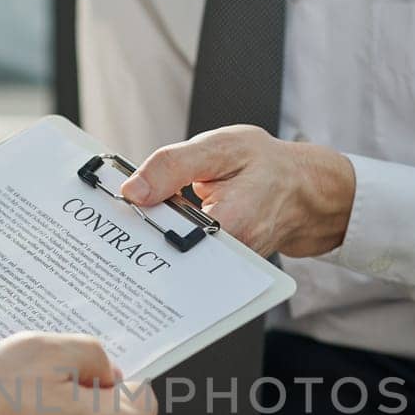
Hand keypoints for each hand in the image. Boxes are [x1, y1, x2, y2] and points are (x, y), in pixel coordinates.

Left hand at [120, 125, 355, 257]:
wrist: (304, 190)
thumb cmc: (268, 166)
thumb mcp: (222, 148)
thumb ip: (174, 166)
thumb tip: (133, 190)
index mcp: (229, 227)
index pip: (167, 240)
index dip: (135, 227)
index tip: (110, 213)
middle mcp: (227, 257)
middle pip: (165, 257)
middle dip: (137, 236)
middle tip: (112, 217)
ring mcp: (223, 267)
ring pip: (172, 260)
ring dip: (149, 238)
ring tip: (133, 217)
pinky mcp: (218, 267)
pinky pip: (182, 259)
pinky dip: (165, 241)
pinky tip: (155, 225)